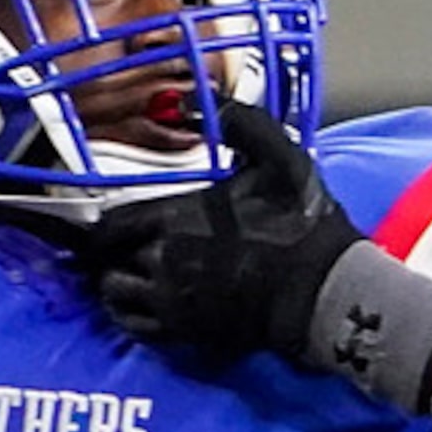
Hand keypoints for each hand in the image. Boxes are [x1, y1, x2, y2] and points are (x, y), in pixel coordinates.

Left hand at [86, 105, 431, 409]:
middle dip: (114, 252)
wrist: (325, 290)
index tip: (115, 221)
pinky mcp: (187, 332)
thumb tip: (191, 99)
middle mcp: (163, 262)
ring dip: (119, 282)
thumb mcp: (279, 157)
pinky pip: (136, 328)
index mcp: (176, 219)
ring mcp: (173, 302)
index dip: (106, 225)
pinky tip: (145, 302)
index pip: (111, 225)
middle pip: (109, 260)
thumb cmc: (300, 223)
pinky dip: (130, 315)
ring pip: (116, 295)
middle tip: (123, 246)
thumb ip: (238, 123)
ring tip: (133, 272)